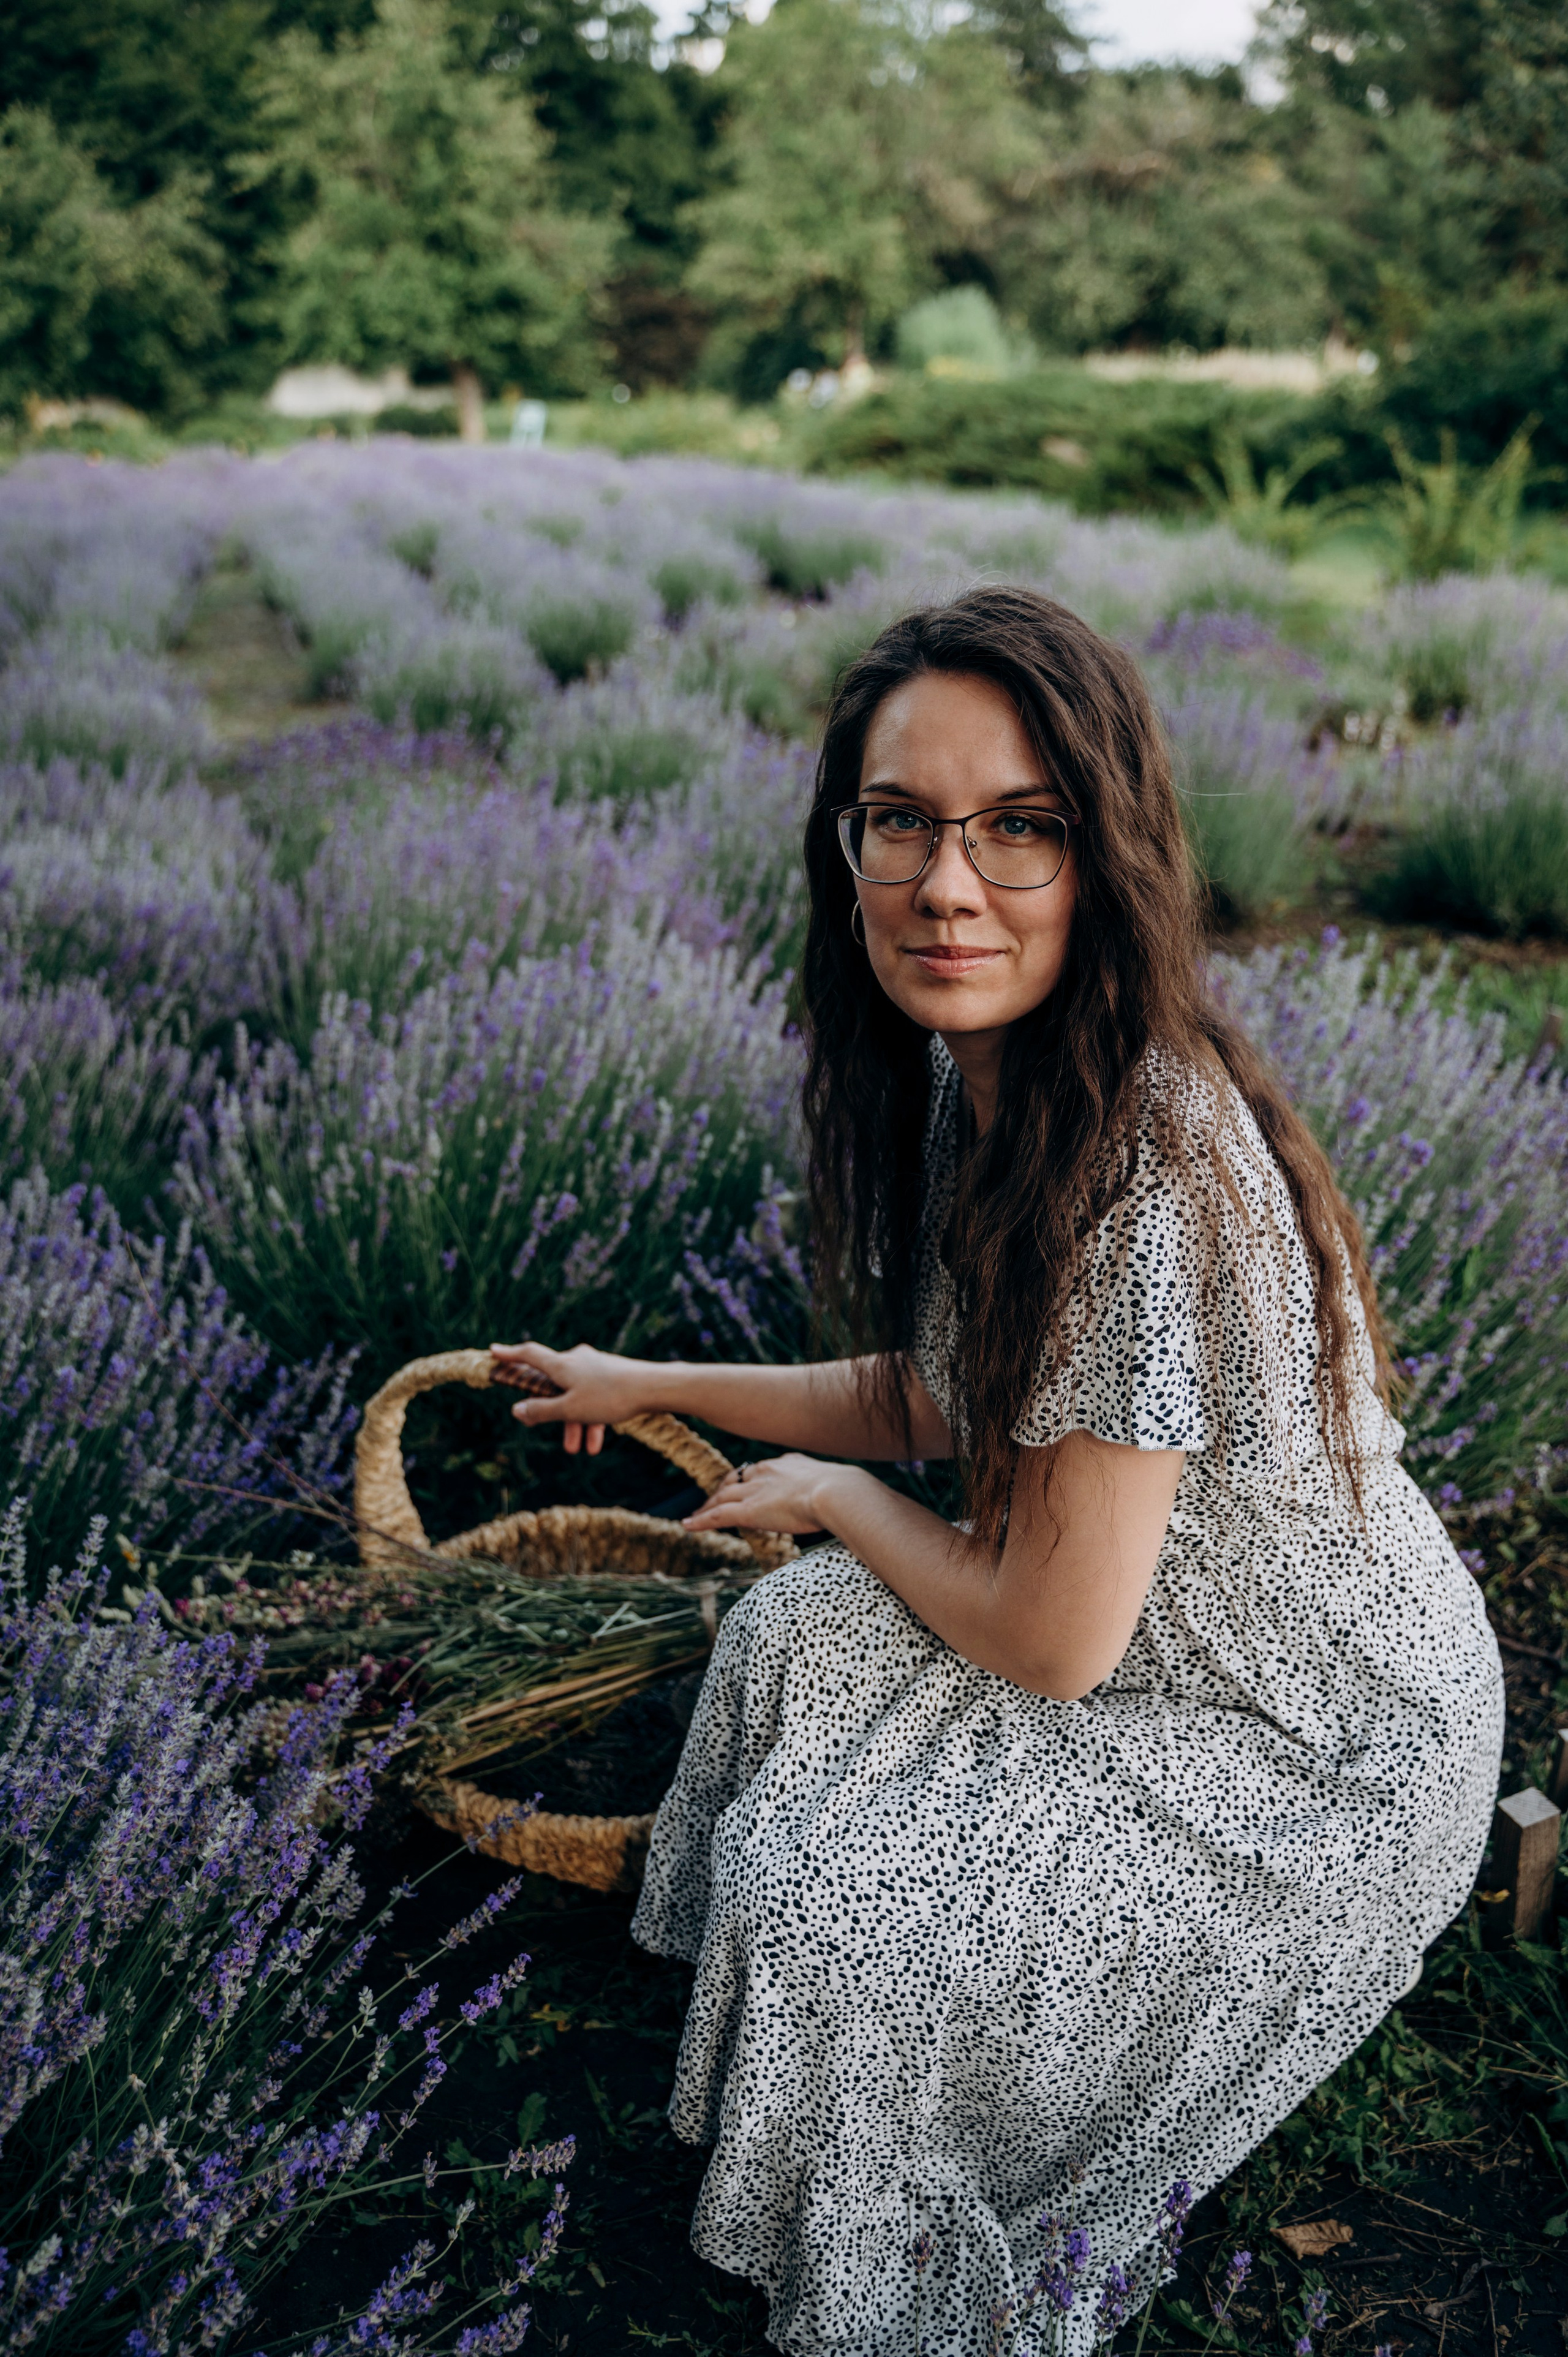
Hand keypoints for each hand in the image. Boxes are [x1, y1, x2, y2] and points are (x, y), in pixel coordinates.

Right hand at [490, 1339, 655, 1455]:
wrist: (654, 1388)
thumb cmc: (609, 1396)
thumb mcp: (570, 1409)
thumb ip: (541, 1411)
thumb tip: (516, 1410)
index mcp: (562, 1363)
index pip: (528, 1355)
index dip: (509, 1355)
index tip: (494, 1352)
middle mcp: (576, 1360)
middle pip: (554, 1385)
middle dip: (552, 1414)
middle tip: (545, 1430)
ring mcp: (595, 1367)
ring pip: (576, 1397)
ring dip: (575, 1423)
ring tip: (578, 1449)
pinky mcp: (611, 1376)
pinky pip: (594, 1398)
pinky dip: (592, 1418)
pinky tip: (597, 1443)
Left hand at [681, 1453, 865, 1539]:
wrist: (837, 1492)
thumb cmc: (847, 1493)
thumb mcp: (839, 1487)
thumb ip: (835, 1492)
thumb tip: (855, 1498)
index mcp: (787, 1464)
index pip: (760, 1470)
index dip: (749, 1479)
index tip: (745, 1485)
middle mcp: (766, 1472)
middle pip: (735, 1480)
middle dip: (723, 1489)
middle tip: (714, 1498)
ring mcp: (755, 1491)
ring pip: (722, 1497)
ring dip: (708, 1506)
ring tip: (698, 1514)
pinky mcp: (747, 1510)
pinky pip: (717, 1515)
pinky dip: (700, 1521)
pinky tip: (687, 1525)